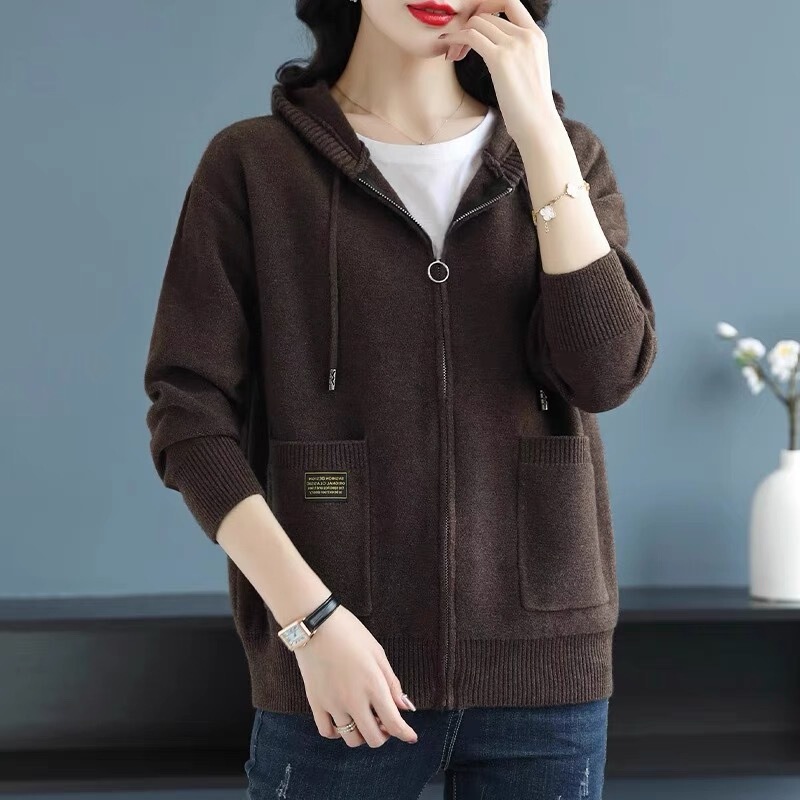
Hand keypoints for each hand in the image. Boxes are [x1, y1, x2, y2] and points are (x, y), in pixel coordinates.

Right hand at [293, 604, 418, 747]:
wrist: (316, 624)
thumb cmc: (350, 633)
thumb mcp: (378, 652)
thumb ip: (392, 683)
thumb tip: (404, 707)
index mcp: (373, 685)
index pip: (393, 723)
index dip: (405, 734)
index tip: (411, 736)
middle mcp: (353, 700)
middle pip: (373, 738)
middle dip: (385, 735)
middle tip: (385, 722)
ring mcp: (332, 703)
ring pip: (351, 739)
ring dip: (363, 735)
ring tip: (364, 719)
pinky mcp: (315, 703)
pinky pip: (327, 732)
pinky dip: (338, 733)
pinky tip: (344, 720)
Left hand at [438, 0, 561, 142]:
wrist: (537, 125)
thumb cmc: (530, 108)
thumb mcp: (529, 71)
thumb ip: (519, 54)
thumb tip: (499, 54)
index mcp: (536, 36)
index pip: (510, 3)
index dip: (487, 9)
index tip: (473, 27)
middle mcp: (527, 35)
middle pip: (489, 13)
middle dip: (468, 25)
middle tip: (457, 45)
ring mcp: (515, 45)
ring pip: (478, 22)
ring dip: (460, 34)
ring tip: (452, 52)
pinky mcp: (500, 59)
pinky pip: (472, 36)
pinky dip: (456, 39)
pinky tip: (449, 50)